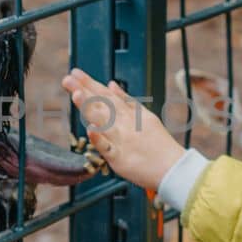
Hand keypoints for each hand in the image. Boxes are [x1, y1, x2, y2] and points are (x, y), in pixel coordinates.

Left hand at [60, 68, 185, 192]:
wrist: (173, 168)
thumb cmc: (159, 144)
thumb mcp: (146, 116)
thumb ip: (127, 101)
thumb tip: (111, 84)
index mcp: (129, 114)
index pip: (106, 95)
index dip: (90, 83)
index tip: (75, 73)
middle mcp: (124, 124)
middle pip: (102, 105)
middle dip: (84, 91)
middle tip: (68, 79)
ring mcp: (121, 140)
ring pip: (102, 122)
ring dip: (89, 108)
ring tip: (76, 94)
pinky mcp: (120, 159)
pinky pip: (107, 148)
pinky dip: (99, 139)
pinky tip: (90, 129)